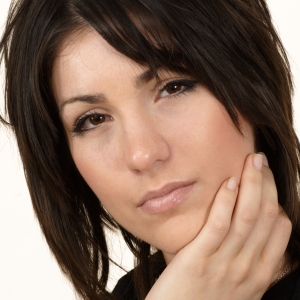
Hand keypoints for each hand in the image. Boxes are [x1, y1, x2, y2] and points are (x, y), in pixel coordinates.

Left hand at [146, 153, 291, 299]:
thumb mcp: (236, 288)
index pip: (279, 229)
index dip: (274, 198)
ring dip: (251, 184)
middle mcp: (247, 267)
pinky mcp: (198, 259)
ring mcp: (225, 264)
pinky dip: (226, 202)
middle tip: (258, 158)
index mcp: (259, 274)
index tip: (265, 178)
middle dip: (265, 183)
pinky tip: (228, 183)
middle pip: (265, 216)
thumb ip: (245, 263)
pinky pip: (218, 225)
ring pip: (247, 216)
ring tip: (250, 161)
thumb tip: (248, 236)